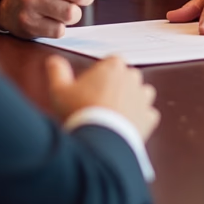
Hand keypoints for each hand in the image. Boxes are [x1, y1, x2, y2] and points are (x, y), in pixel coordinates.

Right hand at [45, 54, 159, 142]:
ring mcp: (143, 98)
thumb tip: (53, 61)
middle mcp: (132, 78)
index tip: (93, 84)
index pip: (112, 61)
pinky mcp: (149, 118)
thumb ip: (57, 72)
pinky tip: (125, 126)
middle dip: (117, 86)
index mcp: (113, 67)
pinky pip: (148, 115)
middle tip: (100, 101)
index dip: (103, 73)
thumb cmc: (80, 113)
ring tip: (114, 114)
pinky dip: (140, 119)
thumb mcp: (60, 90)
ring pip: (142, 94)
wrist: (99, 142)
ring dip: (132, 100)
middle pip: (127, 76)